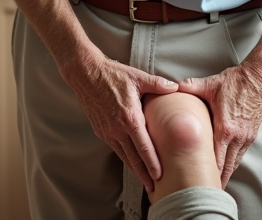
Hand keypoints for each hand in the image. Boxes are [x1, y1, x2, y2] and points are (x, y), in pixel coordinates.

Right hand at [59, 53, 177, 190]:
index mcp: (130, 118)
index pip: (144, 147)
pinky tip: (131, 161)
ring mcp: (107, 131)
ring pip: (123, 155)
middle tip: (155, 188)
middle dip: (144, 174)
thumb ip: (158, 84)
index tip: (160, 176)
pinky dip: (124, 157)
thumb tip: (176, 87)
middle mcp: (117, 128)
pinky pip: (115, 148)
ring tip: (145, 180)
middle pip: (133, 158)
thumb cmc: (113, 74)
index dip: (152, 163)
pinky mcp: (100, 130)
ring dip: (134, 169)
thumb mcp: (138, 77)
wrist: (86, 74)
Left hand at [177, 64, 261, 187]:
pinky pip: (241, 153)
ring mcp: (246, 136)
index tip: (200, 180)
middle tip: (207, 188)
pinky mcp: (252, 133)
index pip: (216, 156)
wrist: (259, 77)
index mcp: (225, 127)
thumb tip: (173, 87)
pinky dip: (234, 162)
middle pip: (227, 165)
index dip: (208, 171)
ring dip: (226, 172)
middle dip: (217, 178)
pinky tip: (227, 166)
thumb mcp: (210, 84)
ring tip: (216, 183)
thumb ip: (190, 87)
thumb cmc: (235, 82)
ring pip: (235, 161)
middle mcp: (237, 135)